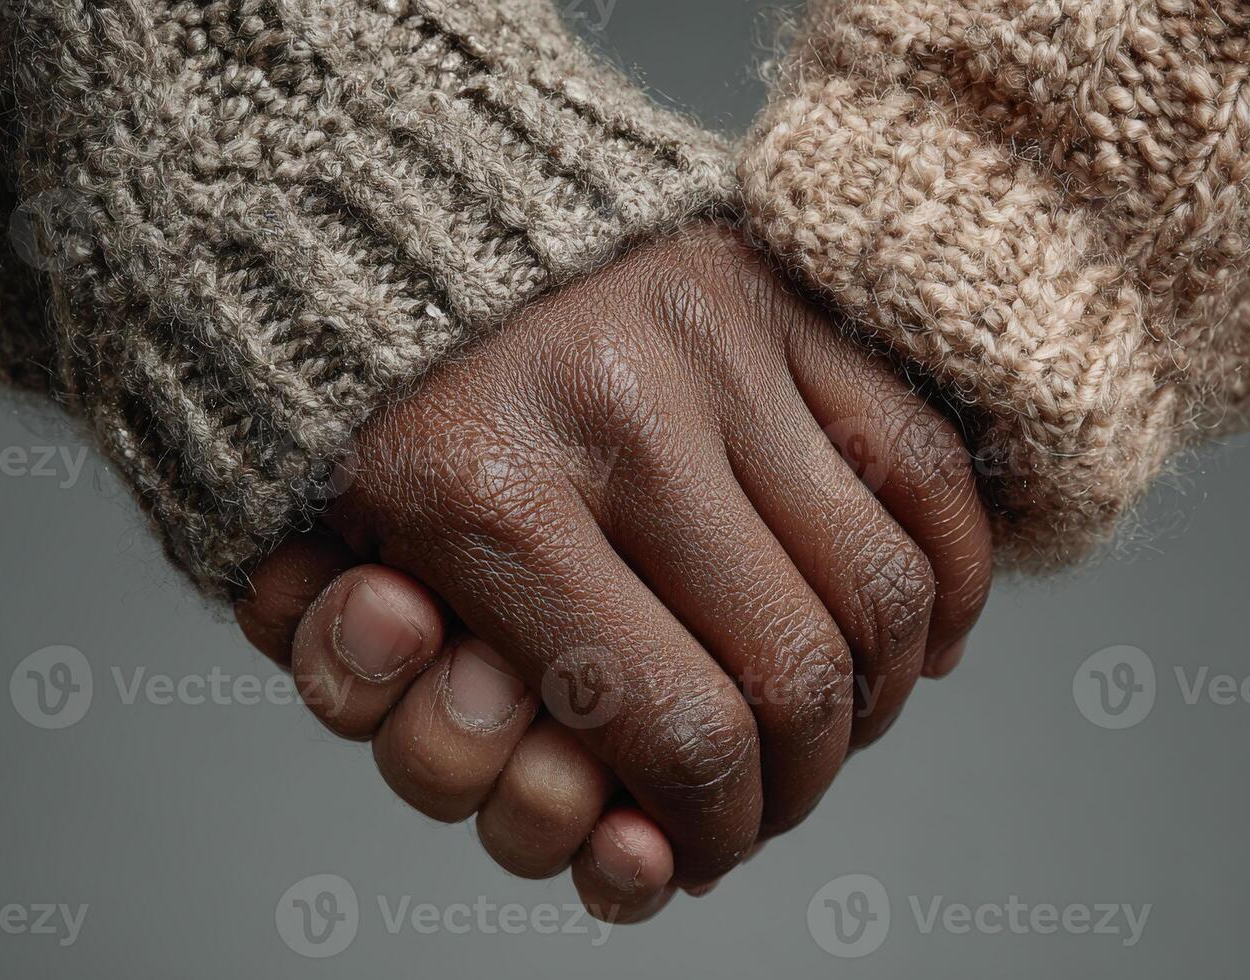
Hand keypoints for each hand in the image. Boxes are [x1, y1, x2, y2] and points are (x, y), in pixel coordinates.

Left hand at [238, 223, 992, 893]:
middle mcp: (620, 412)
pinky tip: (921, 638)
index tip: (700, 857)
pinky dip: (951, 575)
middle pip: (798, 675)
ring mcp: (718, 342)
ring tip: (834, 725)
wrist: (362, 205)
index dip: (711, 834)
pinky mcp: (777, 293)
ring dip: (879, 699)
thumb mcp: (297, 570)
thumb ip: (410, 725)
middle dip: (794, 788)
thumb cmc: (336, 410)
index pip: (676, 733)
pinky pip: (926, 462)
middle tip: (764, 807)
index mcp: (480, 493)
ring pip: (885, 584)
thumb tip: (607, 841)